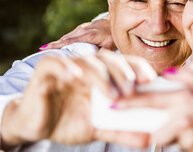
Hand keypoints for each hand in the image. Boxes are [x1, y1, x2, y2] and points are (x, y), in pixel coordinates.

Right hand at [1, 50, 155, 148]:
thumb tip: (149, 139)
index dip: (137, 67)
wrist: (37, 128)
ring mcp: (66, 67)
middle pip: (108, 58)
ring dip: (100, 75)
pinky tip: (75, 77)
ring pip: (85, 60)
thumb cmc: (69, 122)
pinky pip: (54, 63)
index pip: (123, 63)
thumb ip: (122, 130)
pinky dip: (65, 67)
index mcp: (102, 75)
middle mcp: (87, 67)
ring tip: (110, 94)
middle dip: (122, 72)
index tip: (150, 79)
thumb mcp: (99, 127)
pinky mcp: (44, 72)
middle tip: (130, 90)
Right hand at [40, 18, 114, 50]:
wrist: (119, 22)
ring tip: (46, 48)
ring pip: (69, 35)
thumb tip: (91, 60)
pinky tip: (59, 44)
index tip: (46, 49)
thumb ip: (101, 53)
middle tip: (42, 51)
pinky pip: (73, 34)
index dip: (58, 45)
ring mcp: (84, 27)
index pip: (71, 41)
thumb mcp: (111, 46)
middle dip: (55, 44)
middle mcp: (85, 29)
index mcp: (90, 35)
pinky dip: (65, 39)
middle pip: (67, 38)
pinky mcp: (85, 26)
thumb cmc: (115, 37)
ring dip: (58, 41)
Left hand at [118, 62, 192, 151]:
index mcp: (186, 99)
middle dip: (152, 128)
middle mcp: (184, 122)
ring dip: (172, 135)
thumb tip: (166, 75)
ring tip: (191, 124)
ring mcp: (192, 140)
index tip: (113, 104)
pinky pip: (184, 147)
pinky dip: (185, 140)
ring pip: (169, 141)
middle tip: (158, 122)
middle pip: (153, 132)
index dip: (127, 103)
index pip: (147, 101)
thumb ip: (188, 74)